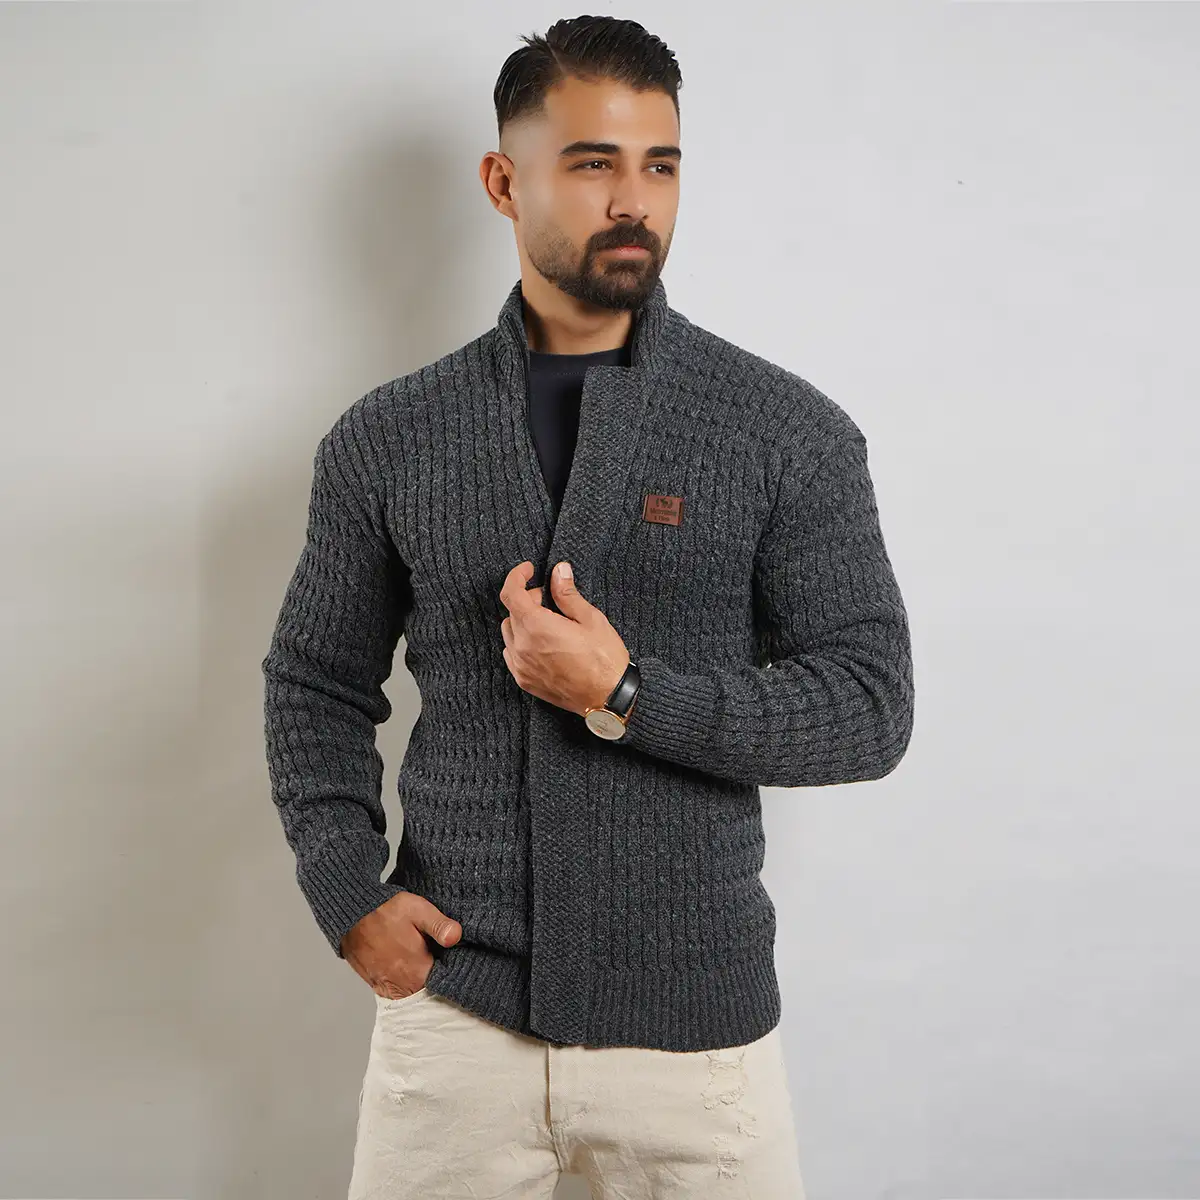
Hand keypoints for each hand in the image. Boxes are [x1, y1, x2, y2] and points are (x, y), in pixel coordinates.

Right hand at [340, 891, 461, 999]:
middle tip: (435, 957)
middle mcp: (402, 986)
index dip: (451, 972)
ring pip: (411, 993)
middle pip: (428, 991)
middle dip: (435, 978)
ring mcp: (386, 987)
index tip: (452, 960)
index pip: (444, 984)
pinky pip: (395, 991)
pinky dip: (402, 983)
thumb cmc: (385, 909)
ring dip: (418, 982)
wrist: (351, 913)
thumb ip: (439, 925)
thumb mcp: (418, 910)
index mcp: (418, 972)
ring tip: (420, 961)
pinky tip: (405, 965)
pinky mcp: (375, 984)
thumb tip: (456, 937)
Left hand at [499, 560, 629, 715]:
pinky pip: (511, 654)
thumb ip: (568, 594)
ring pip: (509, 632)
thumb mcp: (590, 619)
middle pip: (511, 611)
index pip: (511, 593)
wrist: (608, 698)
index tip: (529, 570)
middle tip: (549, 598)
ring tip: (547, 622)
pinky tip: (541, 642)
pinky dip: (520, 642)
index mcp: (538, 627)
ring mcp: (521, 666)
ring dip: (522, 621)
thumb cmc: (604, 659)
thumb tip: (559, 571)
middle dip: (528, 599)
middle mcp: (523, 646)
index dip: (517, 576)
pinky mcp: (524, 681)